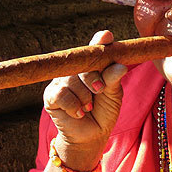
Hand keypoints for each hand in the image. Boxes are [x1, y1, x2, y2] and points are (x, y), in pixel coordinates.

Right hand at [43, 30, 127, 169]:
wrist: (92, 135)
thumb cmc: (104, 111)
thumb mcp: (114, 94)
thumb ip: (113, 79)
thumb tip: (121, 66)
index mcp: (92, 64)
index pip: (95, 47)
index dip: (100, 41)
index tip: (106, 37)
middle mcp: (75, 68)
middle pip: (81, 63)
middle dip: (93, 77)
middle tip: (99, 90)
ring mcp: (61, 80)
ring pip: (72, 79)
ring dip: (84, 96)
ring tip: (89, 107)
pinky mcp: (51, 95)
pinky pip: (62, 94)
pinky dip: (74, 105)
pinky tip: (79, 112)